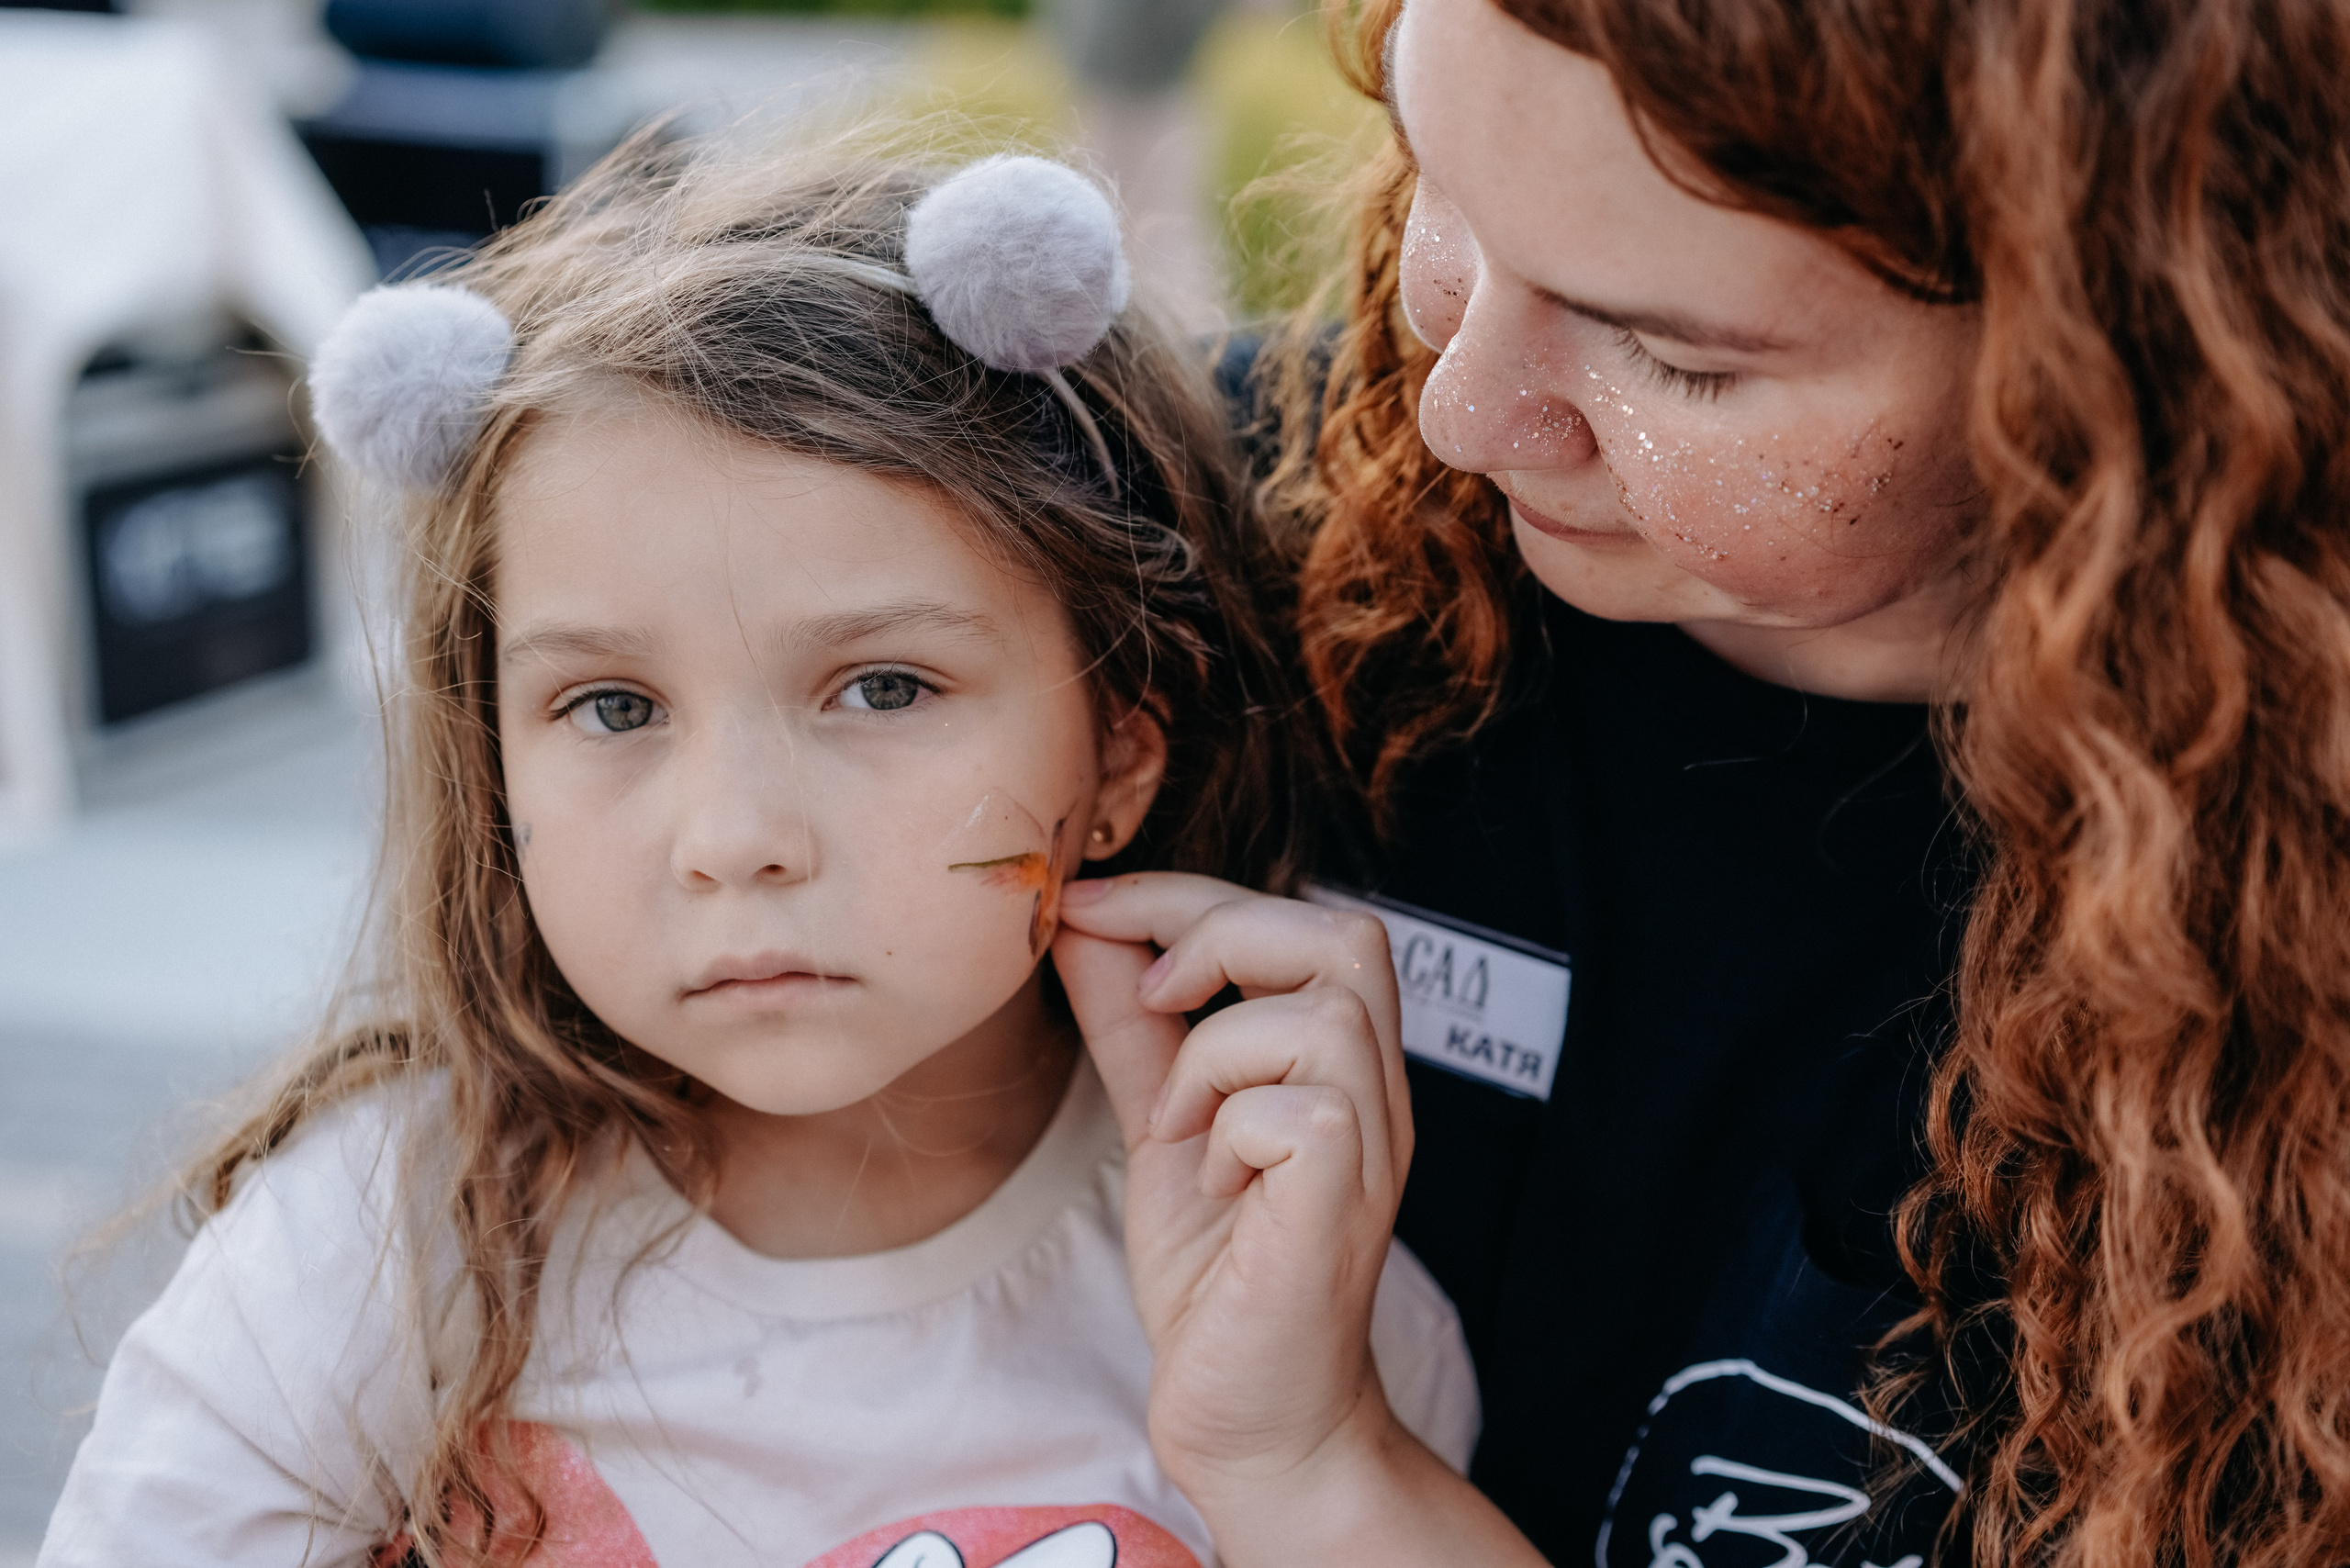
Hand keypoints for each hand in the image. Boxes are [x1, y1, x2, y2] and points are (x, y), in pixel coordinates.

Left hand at [1051, 873, 1411, 1503]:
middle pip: (1345, 934)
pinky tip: (1215, 1184)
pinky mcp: (1347, 1199)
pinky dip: (1229, 1127)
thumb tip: (1080, 923)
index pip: (1301, 919)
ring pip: (1322, 1011)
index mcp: (1337, 1064)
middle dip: (1218, 932)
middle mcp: (1376, 1092)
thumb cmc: (1218, 1282)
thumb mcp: (1160, 1123)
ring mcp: (1373, 1145)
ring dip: (1218, 1050)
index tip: (1088, 907)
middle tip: (1152, 998)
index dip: (1190, 896)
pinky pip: (1299, 1107)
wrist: (1251, 1423)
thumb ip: (1133, 1025)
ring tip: (1184, 1126)